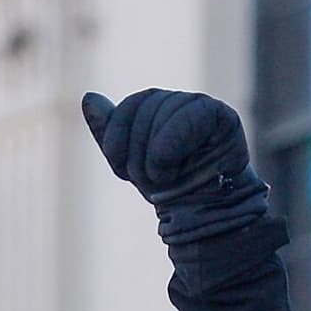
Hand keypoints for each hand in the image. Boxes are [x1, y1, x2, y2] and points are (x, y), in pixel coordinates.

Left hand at [81, 89, 250, 205]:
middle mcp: (177, 100)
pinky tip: (174, 165)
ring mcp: (200, 105)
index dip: (118, 140)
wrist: (204, 213)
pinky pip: (191, 115)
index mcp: (155, 106)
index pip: (128, 107)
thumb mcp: (131, 162)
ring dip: (156, 157)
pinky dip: (172, 144)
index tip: (124, 172)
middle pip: (145, 109)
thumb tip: (88, 97)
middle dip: (138, 154)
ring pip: (164, 113)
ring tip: (168, 178)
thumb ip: (110, 131)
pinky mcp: (222, 116)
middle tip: (151, 180)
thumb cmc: (169, 188)